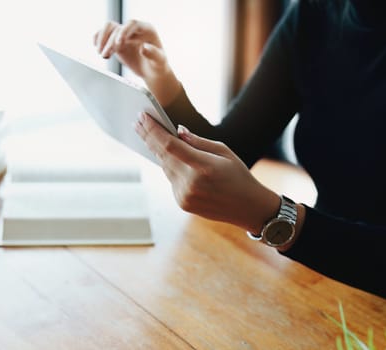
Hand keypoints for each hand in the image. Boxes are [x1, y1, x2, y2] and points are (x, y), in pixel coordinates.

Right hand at [93, 20, 179, 105]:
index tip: (118, 43)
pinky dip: (98, 40)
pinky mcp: (117, 42)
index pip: (132, 24)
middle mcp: (134, 30)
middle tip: (106, 54)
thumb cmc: (158, 65)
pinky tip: (99, 49)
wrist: (152, 71)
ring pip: (109, 29)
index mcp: (147, 30)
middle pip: (117, 27)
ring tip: (102, 54)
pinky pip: (104, 35)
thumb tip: (144, 47)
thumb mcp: (159, 61)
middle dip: (109, 40)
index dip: (124, 31)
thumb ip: (153, 54)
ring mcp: (124, 35)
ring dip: (102, 40)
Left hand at [134, 112, 280, 233]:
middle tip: (137, 122)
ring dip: (156, 150)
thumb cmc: (238, 175)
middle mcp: (190, 183)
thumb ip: (198, 141)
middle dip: (148, 137)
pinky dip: (169, 166)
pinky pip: (170, 179)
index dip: (153, 130)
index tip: (142, 117)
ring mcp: (184, 195)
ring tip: (146, 134)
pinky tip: (164, 154)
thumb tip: (176, 130)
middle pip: (161, 155)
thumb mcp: (224, 151)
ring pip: (164, 167)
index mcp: (203, 167)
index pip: (169, 145)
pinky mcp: (182, 203)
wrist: (248, 208)